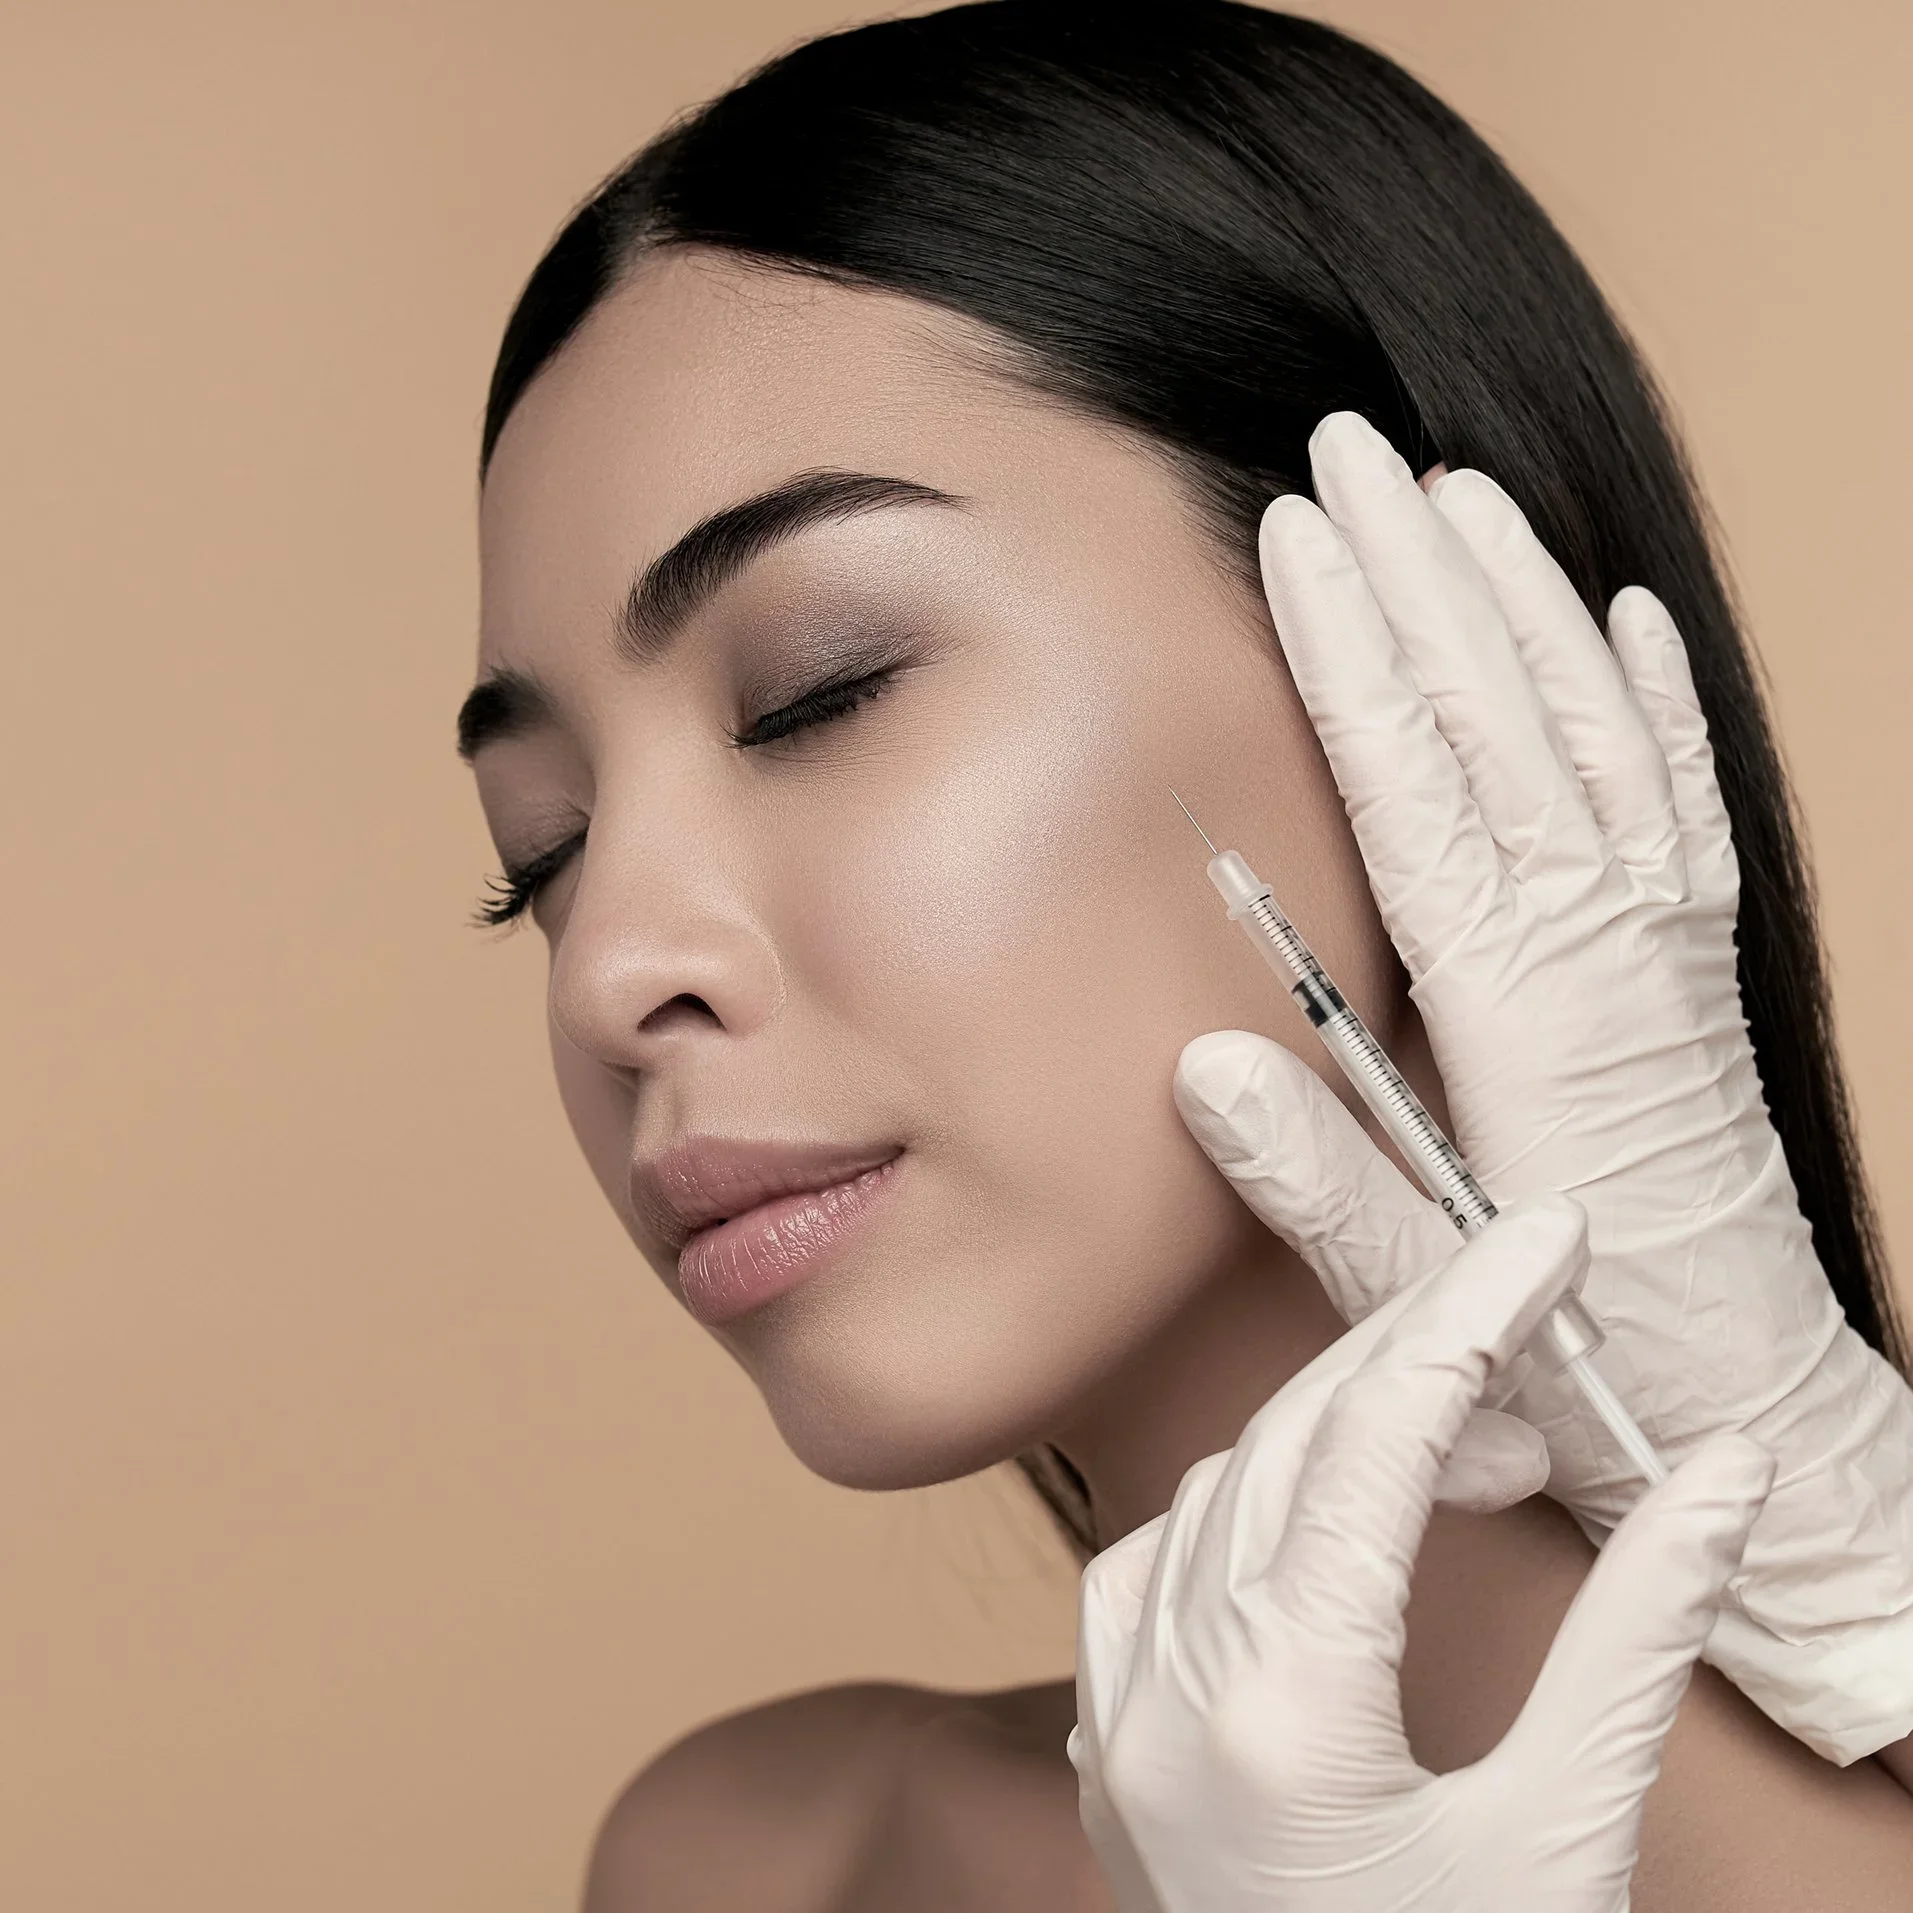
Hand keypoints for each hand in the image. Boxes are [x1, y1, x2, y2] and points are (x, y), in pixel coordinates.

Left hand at [1070, 1197, 1773, 1912]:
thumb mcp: (1571, 1831)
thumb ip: (1640, 1636)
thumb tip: (1720, 1477)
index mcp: (1289, 1706)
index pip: (1380, 1435)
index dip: (1473, 1315)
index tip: (1546, 1239)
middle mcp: (1173, 1691)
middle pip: (1295, 1439)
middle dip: (1413, 1357)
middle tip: (1529, 1321)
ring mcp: (1121, 1718)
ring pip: (1220, 1489)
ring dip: (1339, 1436)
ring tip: (1470, 1446)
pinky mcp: (1110, 1747)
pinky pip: (1152, 1562)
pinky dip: (1247, 1508)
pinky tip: (1328, 1522)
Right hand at [1174, 410, 1912, 1762]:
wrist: (1757, 1401)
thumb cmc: (1577, 1350)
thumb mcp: (1428, 1289)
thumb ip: (1317, 1176)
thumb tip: (1206, 1063)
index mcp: (1523, 1008)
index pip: (1417, 786)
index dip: (1350, 654)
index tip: (1297, 536)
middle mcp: (1605, 942)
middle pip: (1501, 715)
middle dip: (1417, 570)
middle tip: (1348, 449)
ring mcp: (1668, 937)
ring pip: (1590, 723)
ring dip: (1519, 597)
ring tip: (1454, 490)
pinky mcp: (1700, 956)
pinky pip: (1681, 791)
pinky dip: (1649, 689)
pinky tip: (1618, 612)